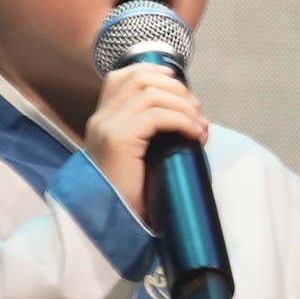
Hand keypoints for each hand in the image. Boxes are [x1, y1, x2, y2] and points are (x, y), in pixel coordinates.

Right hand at [83, 64, 208, 220]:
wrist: (112, 226)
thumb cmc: (130, 198)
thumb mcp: (140, 158)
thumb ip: (151, 134)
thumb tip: (189, 114)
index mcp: (102, 121)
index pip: (123, 77)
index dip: (154, 72)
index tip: (181, 86)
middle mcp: (100, 119)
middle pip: (140, 78)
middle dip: (176, 89)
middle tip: (197, 110)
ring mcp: (106, 128)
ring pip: (151, 93)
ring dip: (183, 105)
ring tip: (199, 126)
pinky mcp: (117, 140)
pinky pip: (156, 116)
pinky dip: (181, 120)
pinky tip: (194, 134)